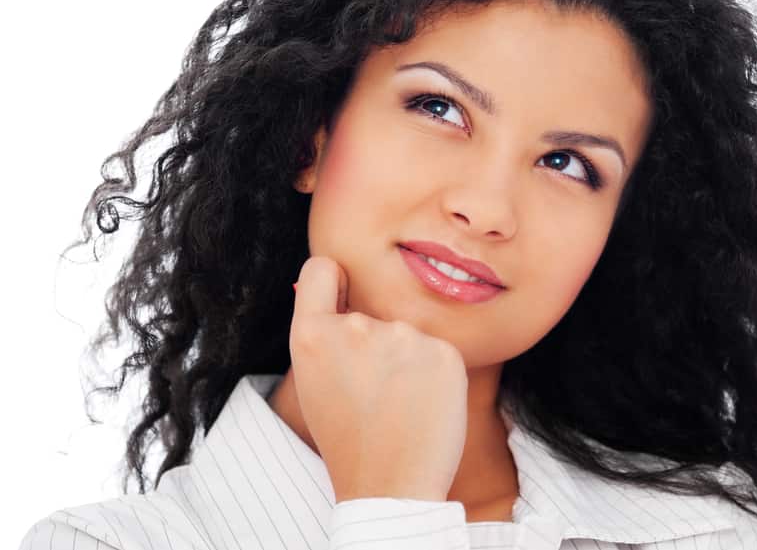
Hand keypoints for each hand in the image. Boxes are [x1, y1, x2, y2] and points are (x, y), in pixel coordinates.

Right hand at [289, 256, 468, 502]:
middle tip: (372, 394)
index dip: (333, 282)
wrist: (391, 486)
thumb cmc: (349, 439)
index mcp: (312, 336)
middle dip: (373, 345)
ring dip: (405, 361)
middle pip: (369, 313)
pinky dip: (433, 375)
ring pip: (405, 336)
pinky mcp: (444, 351)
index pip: (321, 270)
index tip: (342, 298)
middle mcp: (356, 327)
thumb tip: (339, 288)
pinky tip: (423, 406)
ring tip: (398, 405)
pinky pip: (436, 351)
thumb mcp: (315, 383)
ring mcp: (403, 337)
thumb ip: (325, 335)